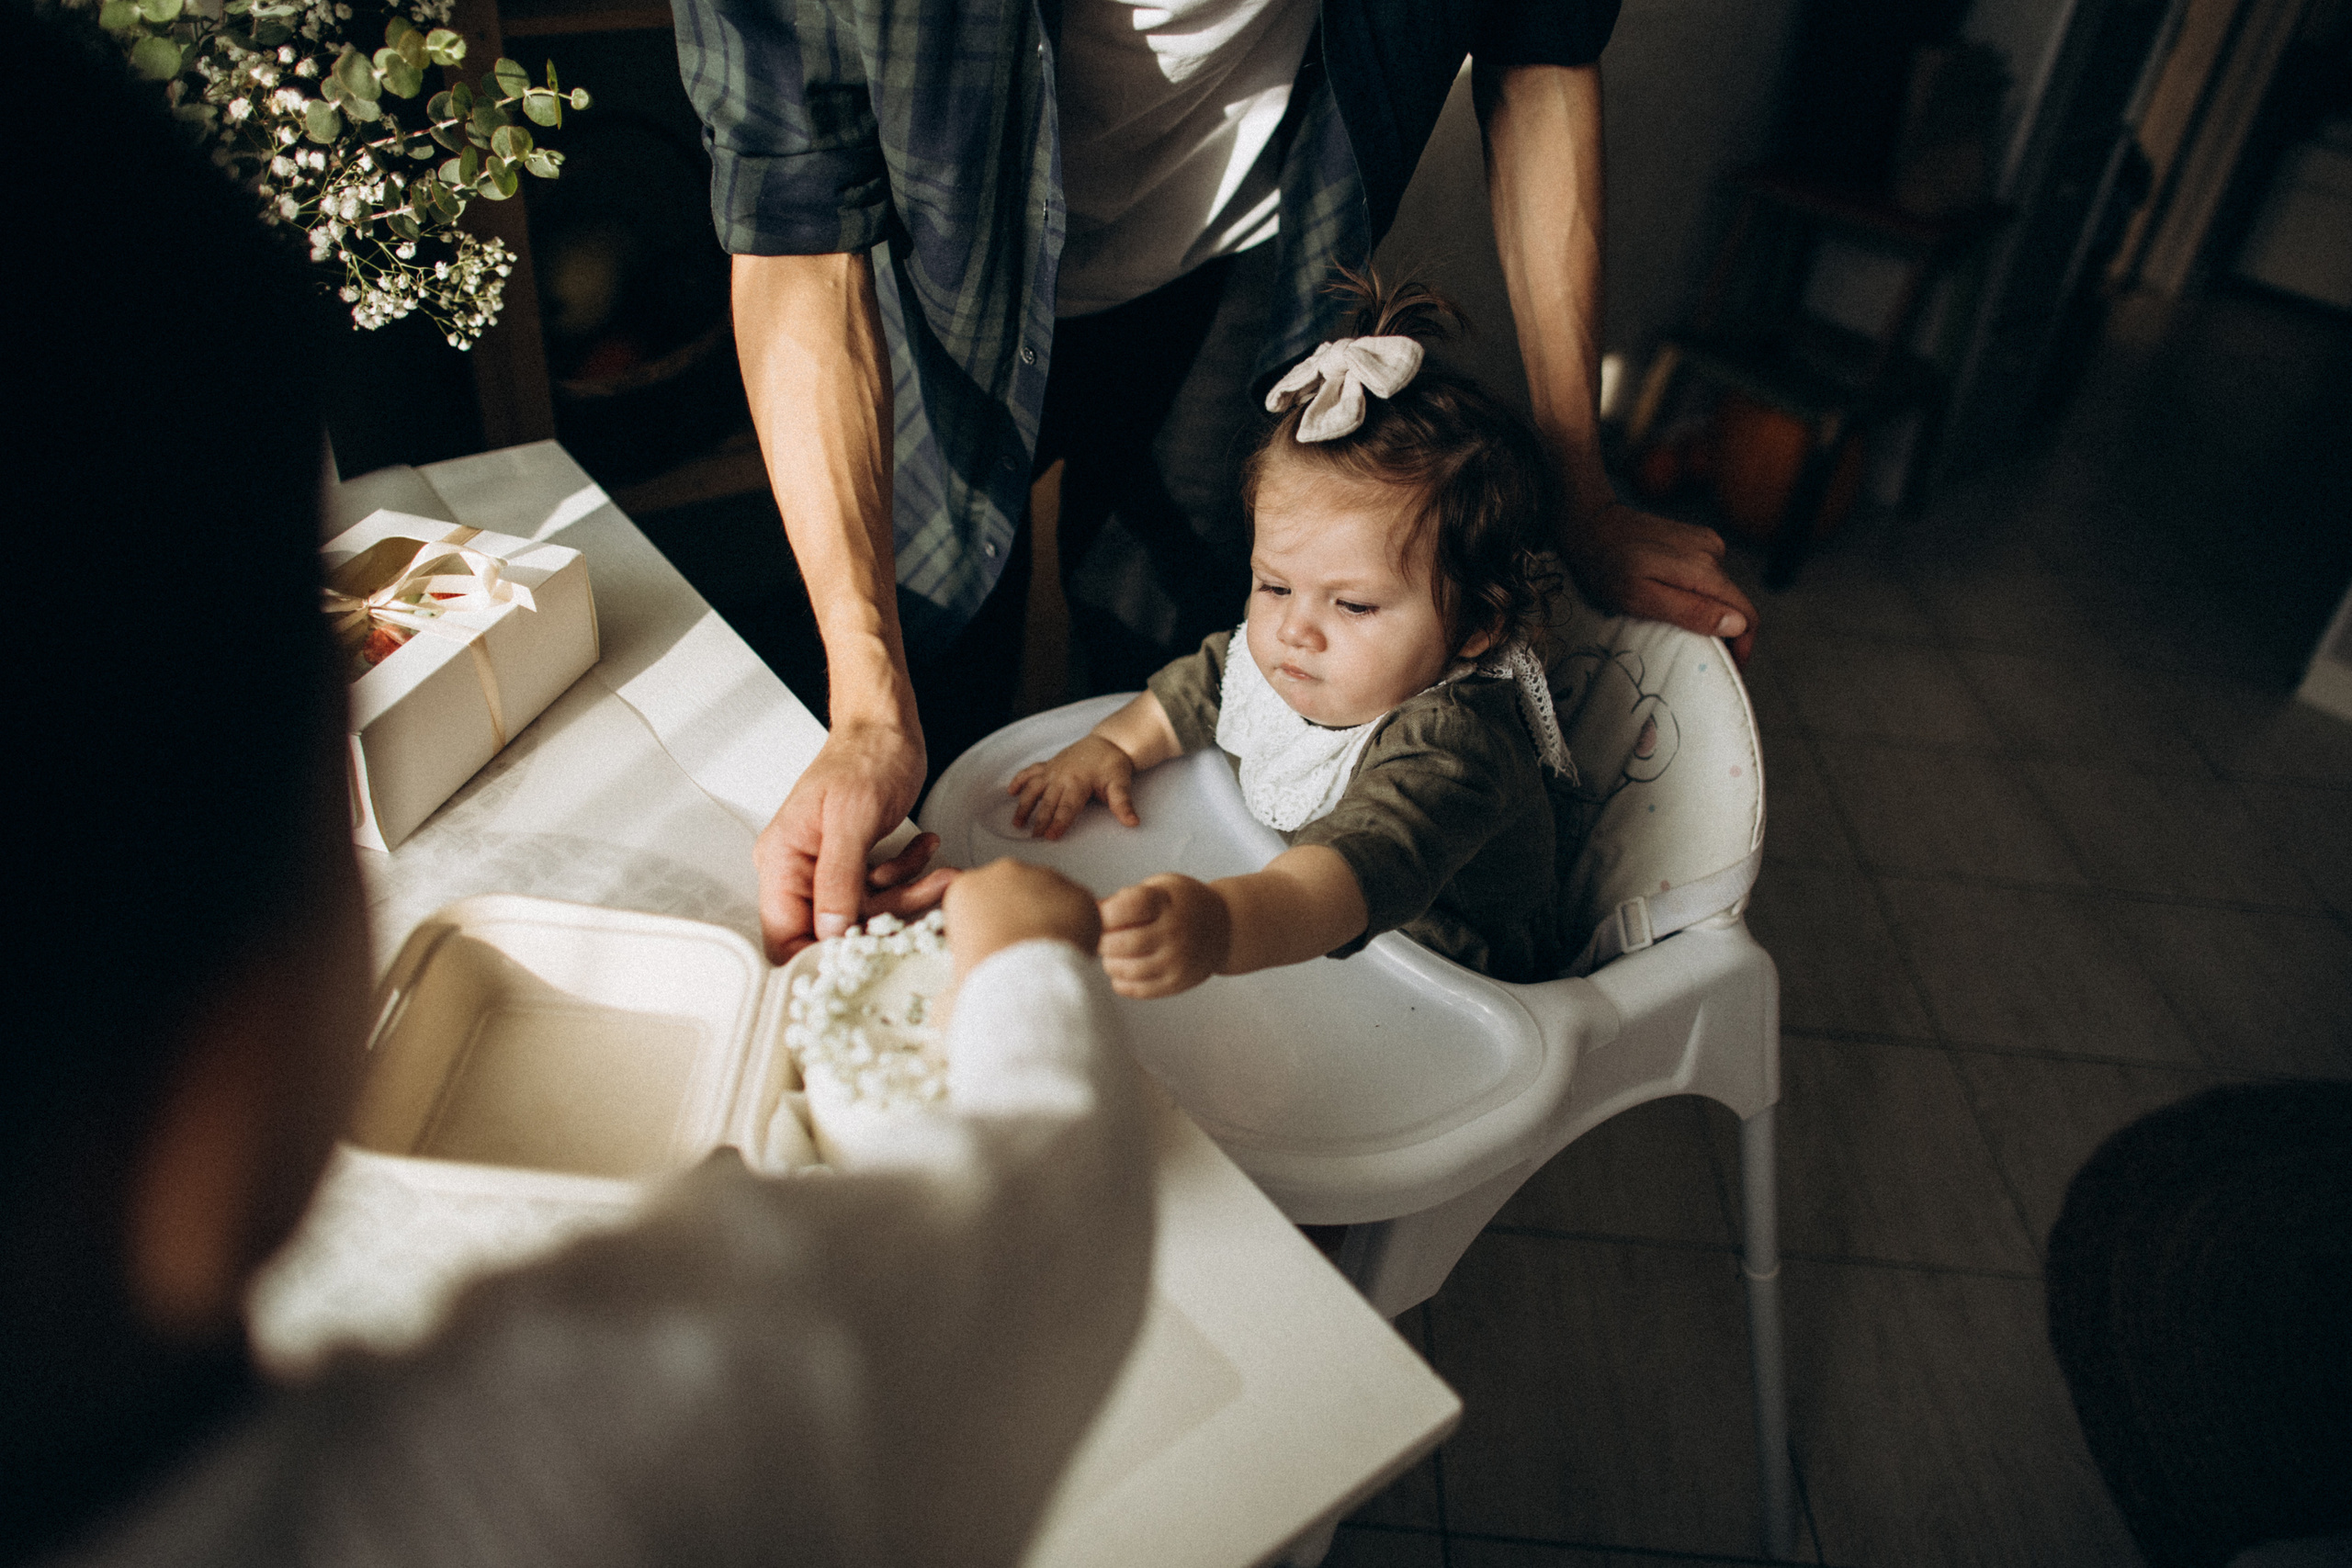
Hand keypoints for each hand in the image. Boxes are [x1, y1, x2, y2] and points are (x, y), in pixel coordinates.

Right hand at [755, 718, 942, 961]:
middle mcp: (799, 870)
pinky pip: (880, 888)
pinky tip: (927, 850)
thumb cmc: (864, 755)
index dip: (819, 956)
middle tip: (925, 895)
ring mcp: (828, 867)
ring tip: (941, 870)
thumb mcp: (853, 818)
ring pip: (866, 910)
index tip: (861, 959)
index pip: (784, 935)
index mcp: (782, 861)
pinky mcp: (855, 862)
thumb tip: (831, 932)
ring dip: (906, 893)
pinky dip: (907, 874)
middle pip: (834, 928)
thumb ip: (839, 878)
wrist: (886, 725)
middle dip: (884, 916)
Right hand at [944, 859, 1104, 983]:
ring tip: (1048, 956)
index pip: (975, 900)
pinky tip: (1071, 950)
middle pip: (1013, 890)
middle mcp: (1003, 873)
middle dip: (1018, 916)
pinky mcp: (1077, 892)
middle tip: (1024, 954)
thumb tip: (948, 1002)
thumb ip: (952, 984)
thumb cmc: (990, 987)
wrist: (1029, 990)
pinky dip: (1078, 925)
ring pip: (1048, 894)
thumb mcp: (952, 990)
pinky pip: (1078, 905)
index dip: (985, 927)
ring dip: (1049, 918)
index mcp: (965, 890)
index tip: (992, 949)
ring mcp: (1043, 878)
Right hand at [1008, 735, 1139, 839]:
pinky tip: (1010, 791)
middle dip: (1039, 820)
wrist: (1109, 741)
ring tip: (1017, 823)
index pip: (1067, 807)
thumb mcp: (1121, 784)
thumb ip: (1123, 804)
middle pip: (1048, 801)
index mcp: (1079, 782)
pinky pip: (1030, 771)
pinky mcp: (1049, 764)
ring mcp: (1053, 769)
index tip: (1050, 837)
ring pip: (1034, 788)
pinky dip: (1019, 779)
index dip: (1058, 822)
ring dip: (1024, 805)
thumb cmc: (1114, 765)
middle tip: (1032, 838)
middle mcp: (1062, 775)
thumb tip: (1132, 822)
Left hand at [1097, 874, 1230, 998]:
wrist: (1225, 928)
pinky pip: (1137, 989)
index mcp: (1166, 903)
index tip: (1097, 915)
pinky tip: (1122, 970)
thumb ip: (1128, 896)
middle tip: (1100, 938)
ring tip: (1112, 954)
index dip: (1101, 914)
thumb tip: (1091, 912)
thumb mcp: (1162, 885)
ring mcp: (1176, 961)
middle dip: (1100, 941)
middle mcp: (1173, 932)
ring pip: (1125, 969)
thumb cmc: (1184, 903)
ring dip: (1109, 963)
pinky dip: (1121, 982)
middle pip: (1119, 943)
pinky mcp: (1176, 983)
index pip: (1123, 909)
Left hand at [1565, 498, 1757, 663]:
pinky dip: (1698, 594)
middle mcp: (1712, 552)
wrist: (1590, 523)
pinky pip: (1707, 575)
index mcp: (1703, 569)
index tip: (1730, 668)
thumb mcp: (1640, 598)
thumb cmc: (1605, 565)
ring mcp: (1704, 542)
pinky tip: (1675, 601)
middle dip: (1726, 634)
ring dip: (1710, 613)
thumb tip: (1737, 624)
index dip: (1743, 646)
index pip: (1747, 615)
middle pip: (1735, 603)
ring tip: (1684, 631)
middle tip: (1703, 658)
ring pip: (1721, 590)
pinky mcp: (1694, 538)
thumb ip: (1690, 610)